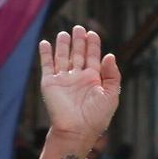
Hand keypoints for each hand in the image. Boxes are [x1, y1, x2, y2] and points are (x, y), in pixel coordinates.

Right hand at [37, 26, 120, 145]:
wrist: (77, 130)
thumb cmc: (97, 117)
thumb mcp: (111, 95)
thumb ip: (112, 75)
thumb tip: (110, 55)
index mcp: (93, 80)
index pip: (93, 58)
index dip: (93, 45)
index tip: (93, 33)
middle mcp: (78, 77)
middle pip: (78, 54)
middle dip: (79, 41)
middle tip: (79, 28)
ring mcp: (63, 79)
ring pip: (62, 57)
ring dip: (63, 45)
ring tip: (65, 33)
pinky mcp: (50, 83)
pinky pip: (46, 65)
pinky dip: (45, 54)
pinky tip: (45, 43)